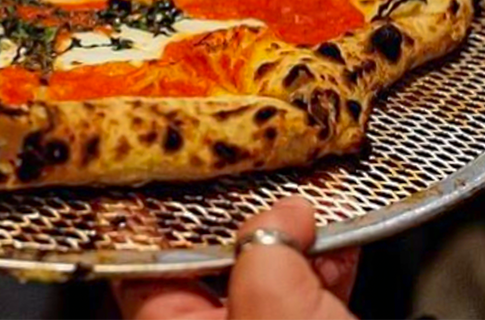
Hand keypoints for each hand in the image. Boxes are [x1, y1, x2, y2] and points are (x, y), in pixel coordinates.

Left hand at [114, 197, 359, 319]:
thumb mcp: (276, 316)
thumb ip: (266, 256)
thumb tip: (281, 215)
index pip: (145, 266)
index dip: (159, 220)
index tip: (173, 178)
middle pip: (207, 268)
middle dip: (237, 224)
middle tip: (252, 183)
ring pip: (260, 281)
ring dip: (287, 242)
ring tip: (307, 210)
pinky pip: (301, 302)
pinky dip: (320, 271)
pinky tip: (338, 247)